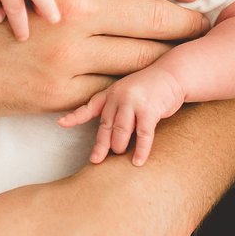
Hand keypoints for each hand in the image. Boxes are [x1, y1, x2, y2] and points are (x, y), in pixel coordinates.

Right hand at [0, 0, 208, 116]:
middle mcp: (73, 10)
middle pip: (155, 16)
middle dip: (188, 22)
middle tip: (205, 25)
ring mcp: (68, 56)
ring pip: (141, 57)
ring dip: (169, 57)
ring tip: (187, 54)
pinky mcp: (59, 95)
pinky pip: (112, 91)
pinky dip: (134, 87)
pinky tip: (149, 83)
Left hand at [59, 66, 185, 165]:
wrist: (173, 74)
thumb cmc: (150, 88)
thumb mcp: (127, 92)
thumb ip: (115, 108)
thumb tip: (108, 135)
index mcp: (111, 93)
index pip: (90, 106)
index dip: (75, 116)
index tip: (61, 123)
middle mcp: (119, 96)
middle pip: (105, 126)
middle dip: (101, 145)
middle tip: (96, 160)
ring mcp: (134, 102)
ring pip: (120, 131)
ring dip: (119, 146)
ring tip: (120, 156)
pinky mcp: (150, 109)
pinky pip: (143, 135)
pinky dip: (140, 150)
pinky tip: (138, 161)